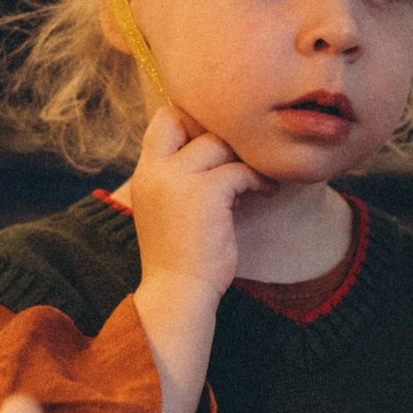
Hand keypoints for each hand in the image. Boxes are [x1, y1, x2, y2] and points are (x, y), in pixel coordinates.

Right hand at [126, 107, 270, 305]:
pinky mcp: (206, 192)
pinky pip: (241, 170)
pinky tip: (267, 192)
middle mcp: (156, 171)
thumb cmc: (178, 257)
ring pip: (220, 143)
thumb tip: (216, 151)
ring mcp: (179, 179)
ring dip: (243, 159)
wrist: (177, 293)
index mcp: (145, 174)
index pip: (164, 119)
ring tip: (257, 179)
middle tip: (239, 160)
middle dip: (221, 138)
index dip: (192, 122)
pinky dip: (259, 180)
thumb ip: (177, 179)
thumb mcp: (165, 209)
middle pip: (192, 122)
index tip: (216, 146)